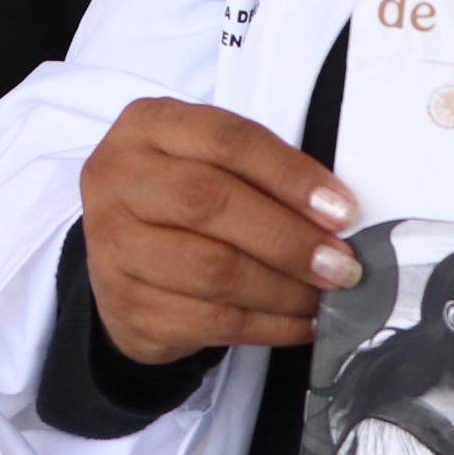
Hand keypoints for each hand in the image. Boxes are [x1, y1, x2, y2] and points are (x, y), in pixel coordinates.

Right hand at [77, 98, 360, 363]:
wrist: (124, 259)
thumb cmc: (184, 202)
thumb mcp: (213, 162)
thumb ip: (263, 176)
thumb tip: (336, 218)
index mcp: (146, 127)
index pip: (226, 141)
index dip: (290, 175)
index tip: (342, 211)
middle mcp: (115, 179)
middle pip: (209, 203)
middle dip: (288, 239)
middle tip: (341, 266)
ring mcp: (111, 245)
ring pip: (210, 269)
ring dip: (283, 289)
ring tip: (324, 297)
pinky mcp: (125, 305)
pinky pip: (208, 321)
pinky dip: (268, 327)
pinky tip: (300, 324)